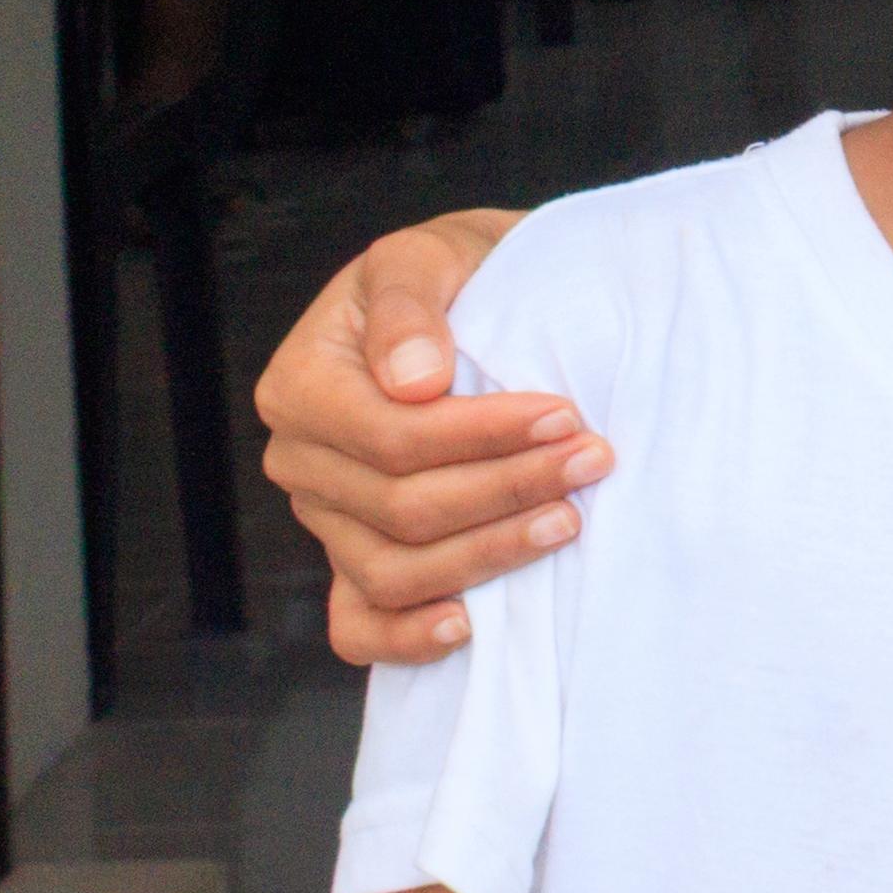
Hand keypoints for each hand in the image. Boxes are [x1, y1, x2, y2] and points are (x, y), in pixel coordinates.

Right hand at [254, 212, 602, 661]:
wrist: (469, 296)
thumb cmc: (451, 272)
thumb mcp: (426, 254)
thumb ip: (411, 307)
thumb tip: (415, 383)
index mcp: (301, 385)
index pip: (392, 438)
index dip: (482, 437)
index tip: (563, 415)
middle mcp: (302, 460)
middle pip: (402, 507)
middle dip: (507, 490)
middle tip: (592, 463)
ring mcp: (325, 517)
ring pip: (394, 569)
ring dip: (488, 554)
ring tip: (568, 522)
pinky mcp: (353, 556)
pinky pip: (358, 623)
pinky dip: (405, 637)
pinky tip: (468, 626)